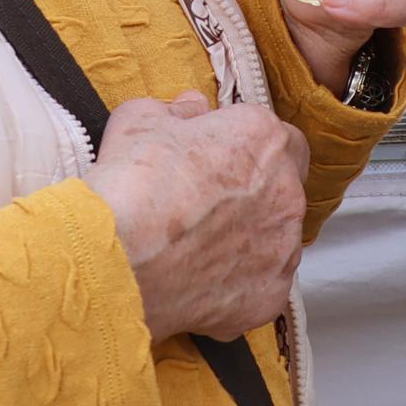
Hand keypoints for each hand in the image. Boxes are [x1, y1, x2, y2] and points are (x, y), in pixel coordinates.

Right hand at [86, 92, 309, 341]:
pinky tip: (199, 283)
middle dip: (254, 192)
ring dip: (249, 240)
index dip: (246, 147)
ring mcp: (282, 249)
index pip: (276, 136)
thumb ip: (177, 110)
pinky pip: (261, 286)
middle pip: (283, 187)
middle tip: (209, 204)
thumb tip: (192, 108)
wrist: (119, 258)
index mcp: (264, 139)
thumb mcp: (140, 121)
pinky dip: (237, 285)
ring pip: (277, 240)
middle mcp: (287, 193)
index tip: (217, 159)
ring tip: (199, 249)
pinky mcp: (268, 297)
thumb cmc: (131, 184)